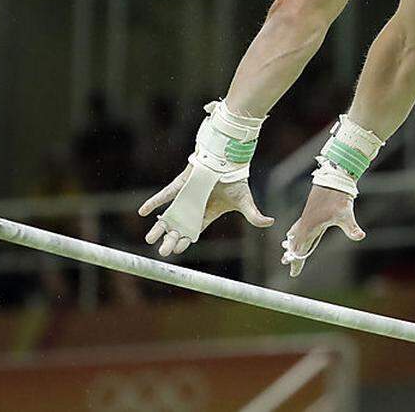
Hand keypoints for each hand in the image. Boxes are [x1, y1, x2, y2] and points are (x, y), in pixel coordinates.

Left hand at [139, 165, 274, 256]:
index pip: (193, 232)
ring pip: (169, 215)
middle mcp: (193, 208)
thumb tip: (271, 223)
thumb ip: (254, 215)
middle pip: (179, 228)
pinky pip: (164, 195)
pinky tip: (143, 212)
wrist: (229, 161)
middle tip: (163, 252)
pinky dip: (154, 203)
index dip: (185, 241)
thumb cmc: (236, 182)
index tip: (177, 251)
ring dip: (159, 227)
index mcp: (207, 214)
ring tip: (150, 239)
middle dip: (171, 241)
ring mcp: (185, 198)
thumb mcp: (244, 202)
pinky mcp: (179, 187)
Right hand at [281, 186, 365, 277]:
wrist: (334, 179)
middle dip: (291, 254)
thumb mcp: (346, 214)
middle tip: (286, 263)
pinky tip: (294, 233)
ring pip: (295, 233)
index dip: (296, 261)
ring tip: (287, 251)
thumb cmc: (339, 198)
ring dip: (291, 243)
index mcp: (310, 227)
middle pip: (295, 243)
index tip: (293, 273)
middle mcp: (305, 222)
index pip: (300, 249)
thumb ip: (351, 227)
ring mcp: (306, 216)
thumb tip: (360, 236)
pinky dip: (294, 233)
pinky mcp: (309, 211)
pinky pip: (298, 226)